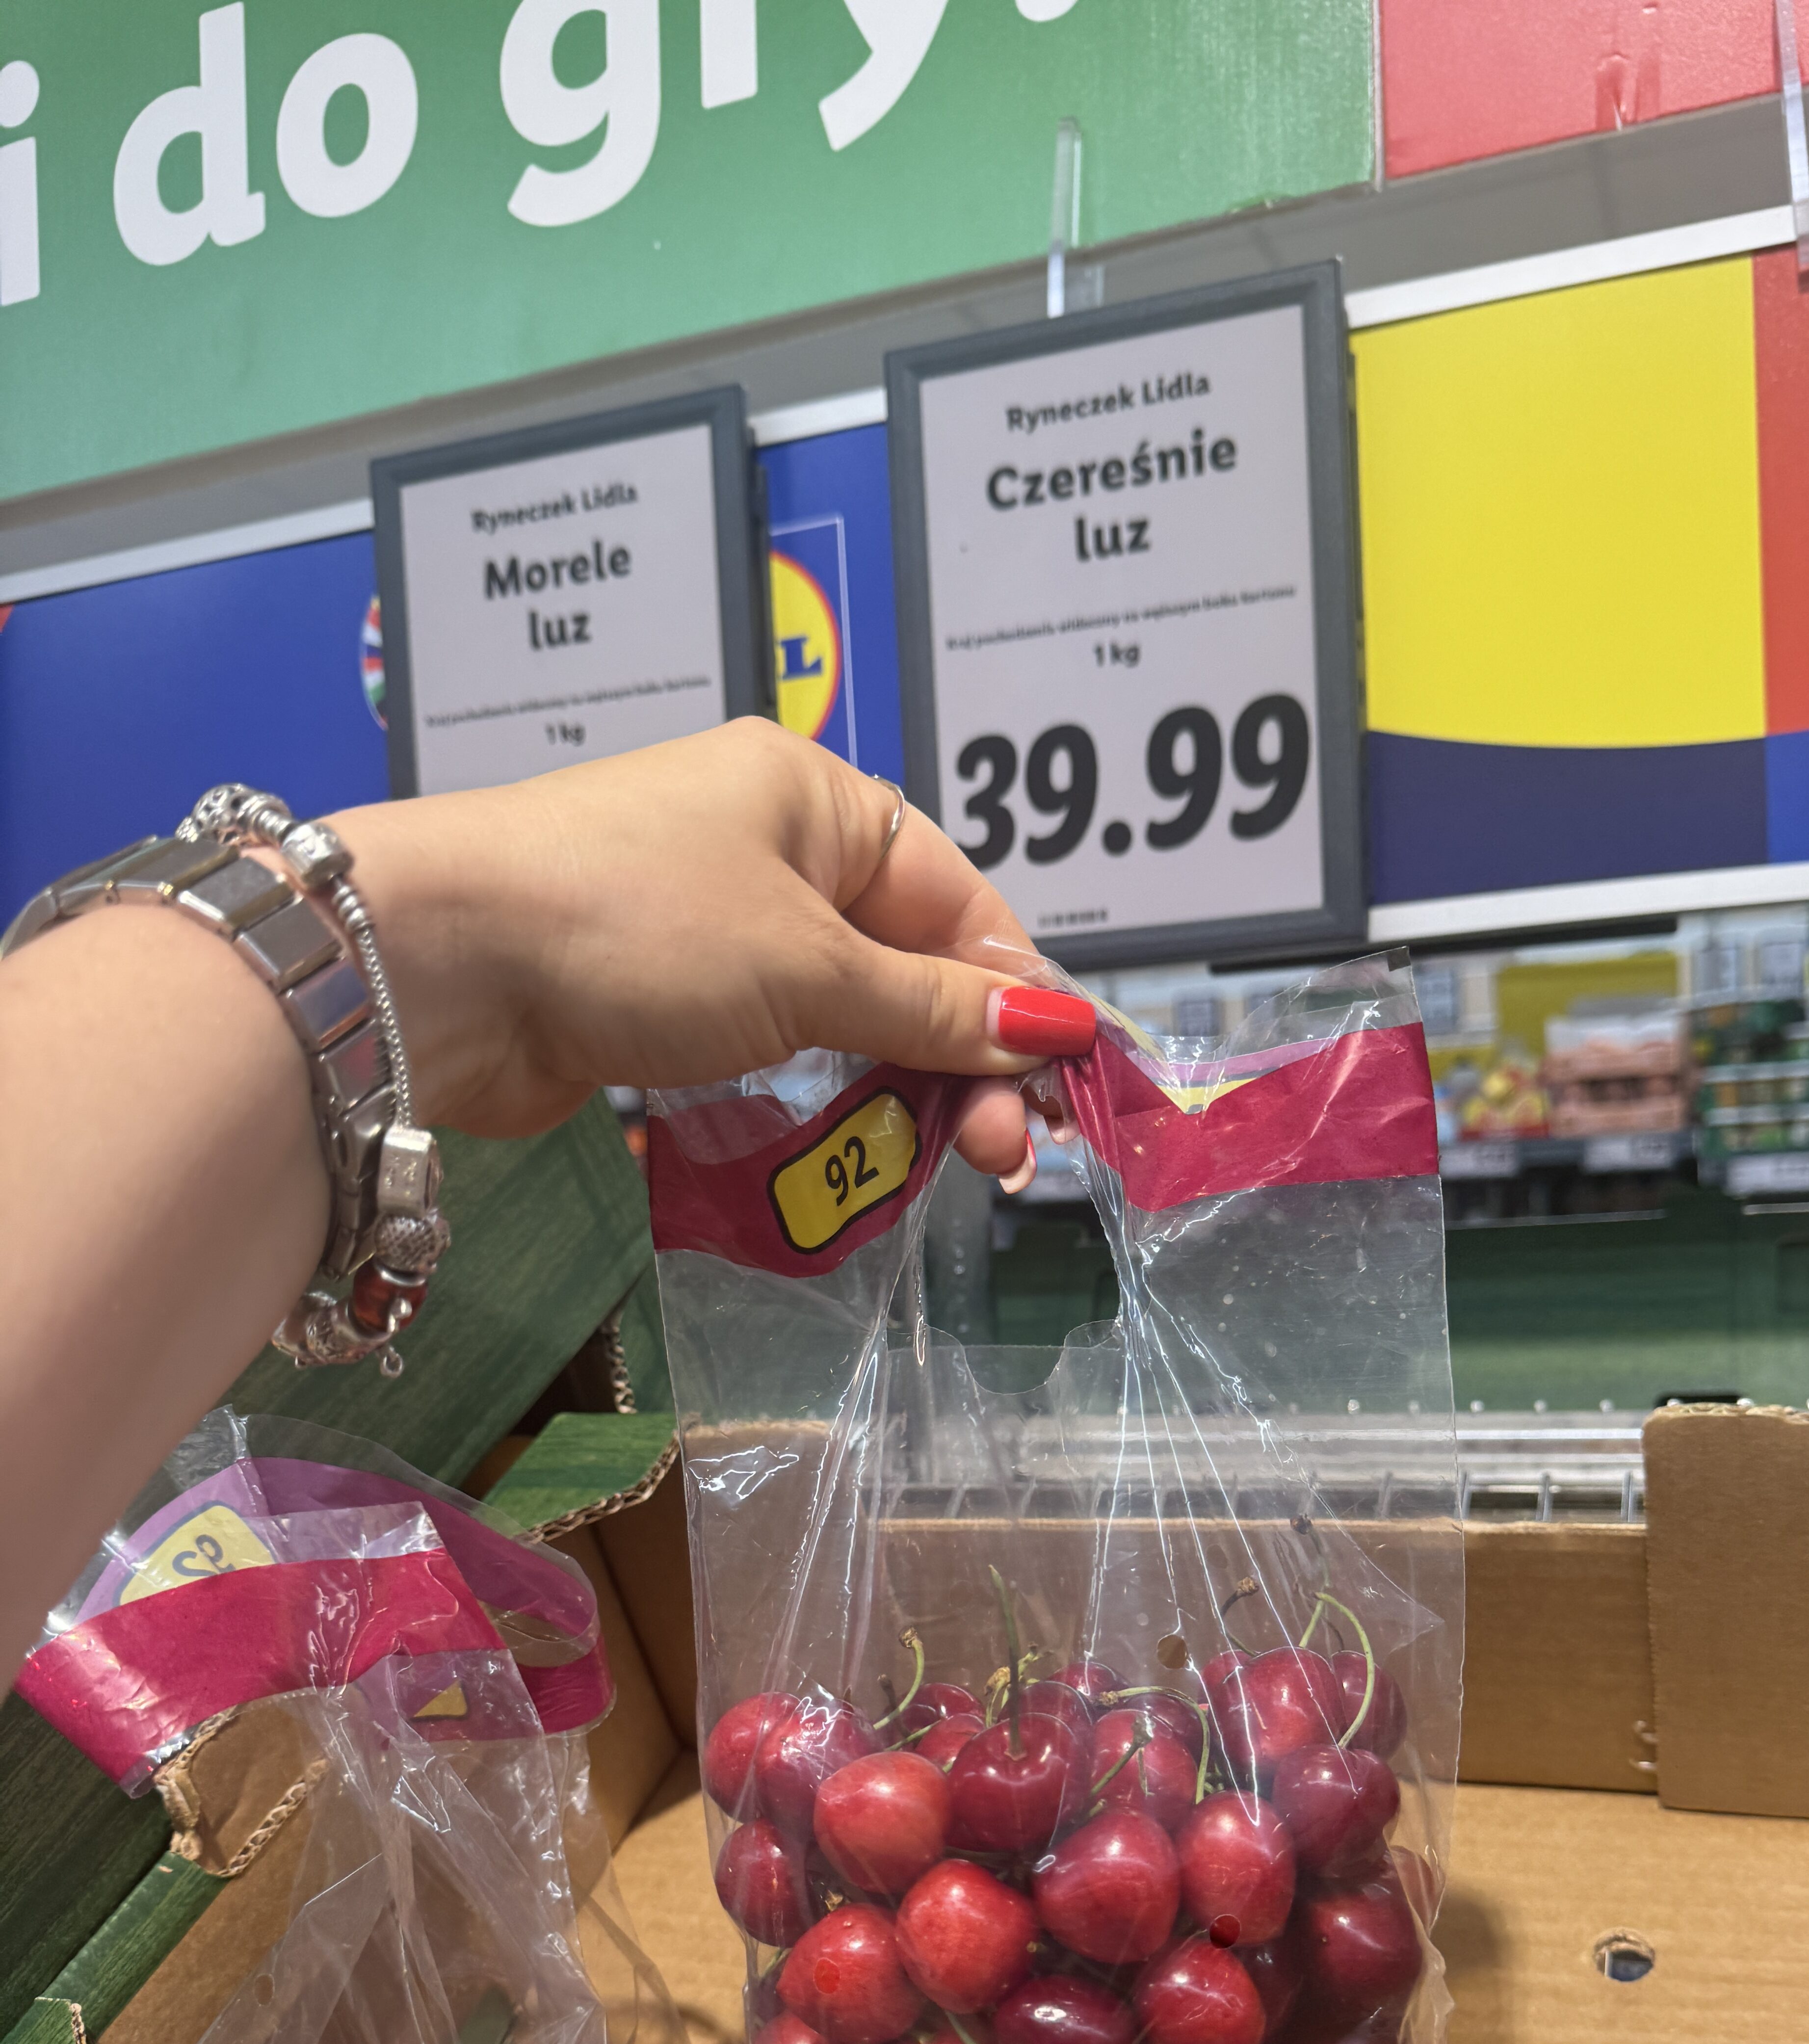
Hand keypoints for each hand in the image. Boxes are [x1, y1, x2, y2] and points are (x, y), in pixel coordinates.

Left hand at [331, 720, 1092, 1182]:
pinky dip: (811, 1104)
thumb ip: (930, 1010)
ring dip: (890, 1092)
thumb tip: (1051, 1027)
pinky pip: (769, 1058)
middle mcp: (767, 853)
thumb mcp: (808, 967)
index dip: (1017, 996)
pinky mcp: (659, 1006)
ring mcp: (709, 933)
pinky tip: (845, 1155)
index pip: (959, 901)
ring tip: (930, 1165)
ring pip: (840, 1020)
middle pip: (905, 967)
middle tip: (998, 1159)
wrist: (438, 968)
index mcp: (815, 800)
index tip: (1057, 1090)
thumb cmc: (633, 927)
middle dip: (960, 1061)